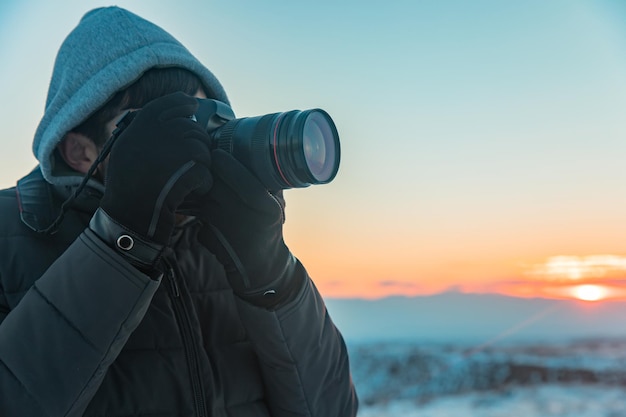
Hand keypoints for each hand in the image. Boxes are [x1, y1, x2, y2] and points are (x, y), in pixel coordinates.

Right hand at [91, 92, 211, 267]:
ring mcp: (177, 149)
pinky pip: (207, 174)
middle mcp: (159, 131)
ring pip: (204, 151)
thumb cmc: (126, 188)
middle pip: (194, 130)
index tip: (192, 107)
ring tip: (182, 182)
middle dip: (196, 146)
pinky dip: (202, 186)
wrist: (127, 217)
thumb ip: (145, 132)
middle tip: (187, 165)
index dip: (184, 103)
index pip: (171, 102)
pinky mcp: (190, 170)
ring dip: (199, 167)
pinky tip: (189, 194)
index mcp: (141, 125)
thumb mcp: (126, 151)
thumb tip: (171, 118)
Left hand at [197, 150, 303, 308]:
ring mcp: (226, 230)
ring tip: (197, 179)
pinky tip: (198, 206)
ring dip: (199, 189)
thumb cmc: (268, 229)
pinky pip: (197, 216)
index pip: (246, 183)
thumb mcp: (276, 205)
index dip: (229, 166)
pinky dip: (195, 209)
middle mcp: (247, 219)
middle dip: (207, 173)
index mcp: (267, 208)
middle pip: (218, 188)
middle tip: (199, 157)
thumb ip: (269, 182)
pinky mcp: (210, 238)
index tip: (217, 152)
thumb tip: (258, 149)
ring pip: (204, 200)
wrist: (261, 266)